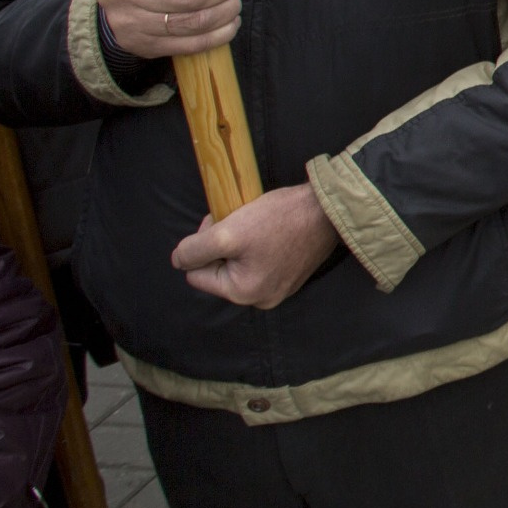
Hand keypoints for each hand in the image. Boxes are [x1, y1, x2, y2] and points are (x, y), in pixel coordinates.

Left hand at [170, 182, 338, 308]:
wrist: (329, 208)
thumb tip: (178, 261)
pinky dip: (258, 245)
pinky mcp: (291, 274)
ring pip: (238, 266)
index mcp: (243, 294)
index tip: (221, 223)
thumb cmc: (279, 219)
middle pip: (219, 271)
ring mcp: (279, 288)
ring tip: (256, 224)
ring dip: (239, 244)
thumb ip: (194, 250)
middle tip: (237, 220)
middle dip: (221, 246)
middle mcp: (262, 299)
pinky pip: (260, 263)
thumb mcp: (227, 232)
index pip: (197, 274)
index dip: (201, 246)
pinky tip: (271, 229)